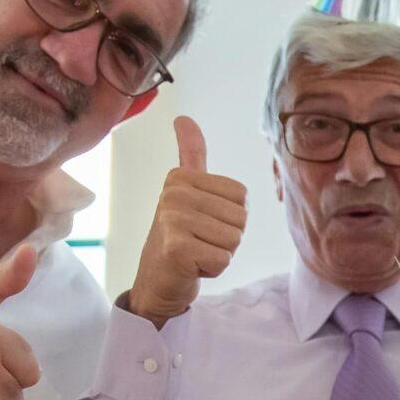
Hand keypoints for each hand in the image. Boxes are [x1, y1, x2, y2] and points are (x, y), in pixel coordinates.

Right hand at [124, 116, 246, 324]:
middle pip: (241, 218)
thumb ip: (191, 156)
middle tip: (198, 242)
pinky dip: (212, 269)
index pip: (242, 197)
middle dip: (226, 238)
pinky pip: (223, 259)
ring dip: (219, 254)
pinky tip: (191, 267)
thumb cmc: (180, 238)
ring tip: (194, 253)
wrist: (156, 282)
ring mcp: (173, 219)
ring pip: (234, 239)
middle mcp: (174, 193)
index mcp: (180, 177)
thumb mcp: (187, 193)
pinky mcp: (177, 249)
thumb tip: (183, 117)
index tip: (202, 225)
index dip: (230, 218)